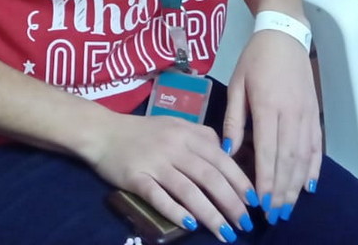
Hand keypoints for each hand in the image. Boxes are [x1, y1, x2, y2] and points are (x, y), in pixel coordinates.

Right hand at [80, 104, 253, 240]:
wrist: (102, 131)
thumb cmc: (142, 131)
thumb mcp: (175, 124)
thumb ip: (200, 136)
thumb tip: (228, 153)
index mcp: (186, 133)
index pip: (220, 159)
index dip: (240, 181)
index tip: (254, 202)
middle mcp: (174, 146)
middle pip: (209, 176)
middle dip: (231, 202)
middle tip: (245, 224)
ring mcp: (154, 162)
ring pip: (188, 189)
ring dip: (210, 213)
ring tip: (225, 233)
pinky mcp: (136, 178)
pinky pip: (158, 196)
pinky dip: (175, 211)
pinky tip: (190, 225)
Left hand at [222, 29, 322, 225]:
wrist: (284, 35)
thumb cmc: (255, 59)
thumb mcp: (236, 83)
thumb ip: (234, 118)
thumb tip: (229, 152)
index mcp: (267, 105)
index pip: (267, 150)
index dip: (265, 179)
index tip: (261, 202)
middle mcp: (291, 113)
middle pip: (287, 159)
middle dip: (281, 190)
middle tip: (274, 215)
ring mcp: (306, 115)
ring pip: (304, 157)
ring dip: (297, 185)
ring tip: (289, 207)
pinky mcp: (315, 114)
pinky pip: (316, 146)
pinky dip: (314, 168)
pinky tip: (309, 186)